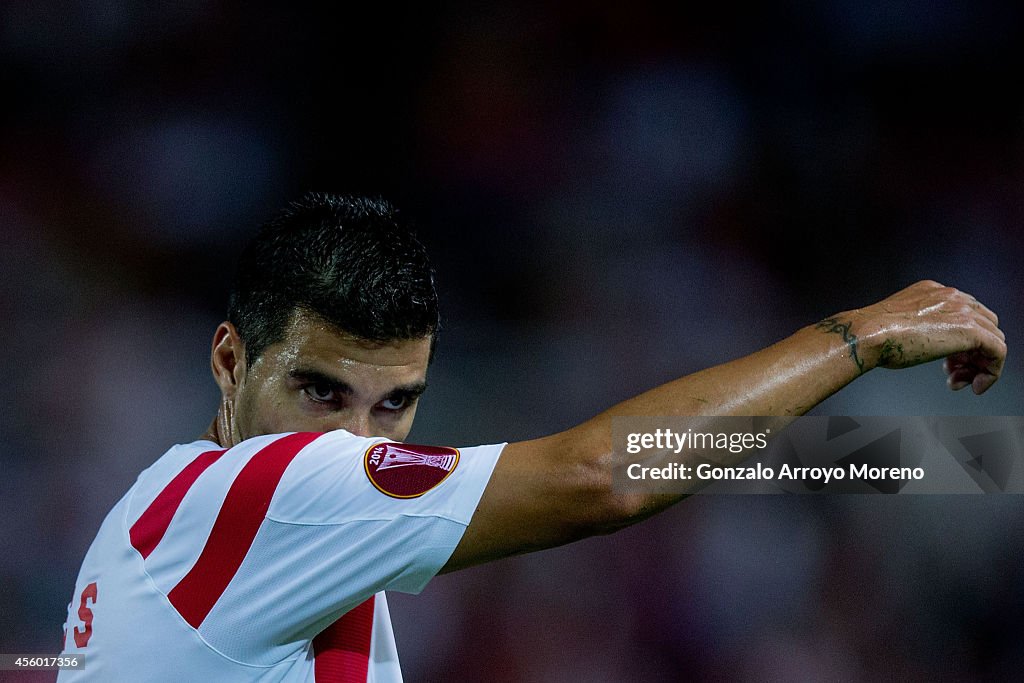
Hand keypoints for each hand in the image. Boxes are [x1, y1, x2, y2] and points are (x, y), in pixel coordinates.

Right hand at [851, 280, 1005, 393]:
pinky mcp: (971, 330)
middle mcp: (952, 296)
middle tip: (953, 372)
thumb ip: (919, 327)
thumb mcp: (899, 324)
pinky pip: (998, 351)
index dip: (961, 342)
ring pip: (994, 338)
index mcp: (935, 291)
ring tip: (959, 382)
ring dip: (978, 365)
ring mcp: (963, 311)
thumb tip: (924, 345)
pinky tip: (975, 386)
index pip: (967, 313)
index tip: (947, 363)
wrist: (867, 334)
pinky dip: (991, 372)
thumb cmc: (873, 334)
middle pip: (985, 323)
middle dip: (972, 353)